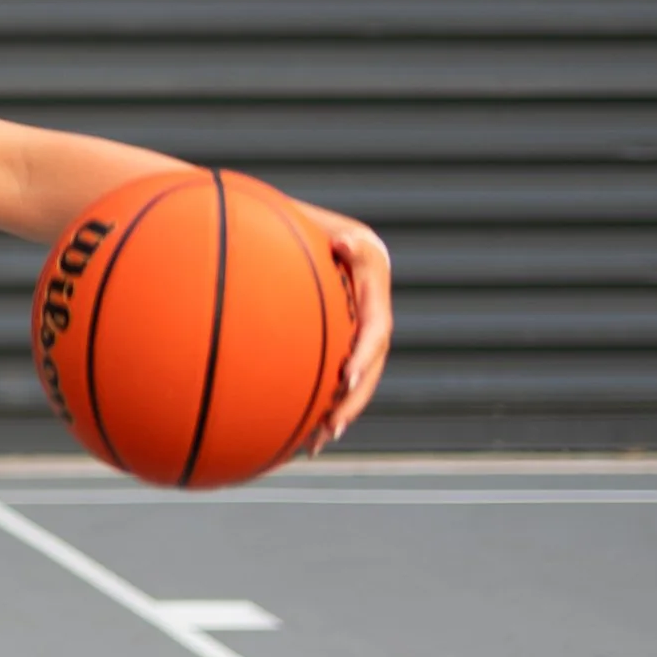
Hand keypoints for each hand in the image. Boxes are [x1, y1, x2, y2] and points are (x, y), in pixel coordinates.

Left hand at [295, 203, 392, 450]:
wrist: (281, 217)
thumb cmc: (290, 215)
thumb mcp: (308, 218)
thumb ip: (329, 236)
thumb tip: (346, 243)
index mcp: (370, 277)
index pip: (376, 328)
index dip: (365, 356)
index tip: (345, 380)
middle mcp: (368, 302)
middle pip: (371, 362)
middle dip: (354, 397)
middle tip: (332, 425)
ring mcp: (354, 319)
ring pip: (355, 375)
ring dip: (340, 409)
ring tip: (317, 441)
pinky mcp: (336, 332)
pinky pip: (333, 372)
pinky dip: (321, 402)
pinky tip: (300, 434)